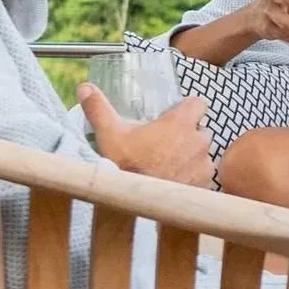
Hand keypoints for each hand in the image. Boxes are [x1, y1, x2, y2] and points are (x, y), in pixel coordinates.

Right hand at [83, 86, 212, 187]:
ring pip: (202, 154)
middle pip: (200, 130)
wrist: (135, 202)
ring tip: (169, 165)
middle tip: (166, 144)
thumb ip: (99, 108)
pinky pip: (203, 175)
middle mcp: (198, 141)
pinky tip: (175, 181)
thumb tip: (84, 87)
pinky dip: (193, 177)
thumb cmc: (125, 165)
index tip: (174, 116)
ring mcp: (204, 164)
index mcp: (180, 123)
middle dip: (187, 135)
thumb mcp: (109, 134)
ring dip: (191, 156)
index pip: (198, 104)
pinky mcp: (204, 184)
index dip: (188, 108)